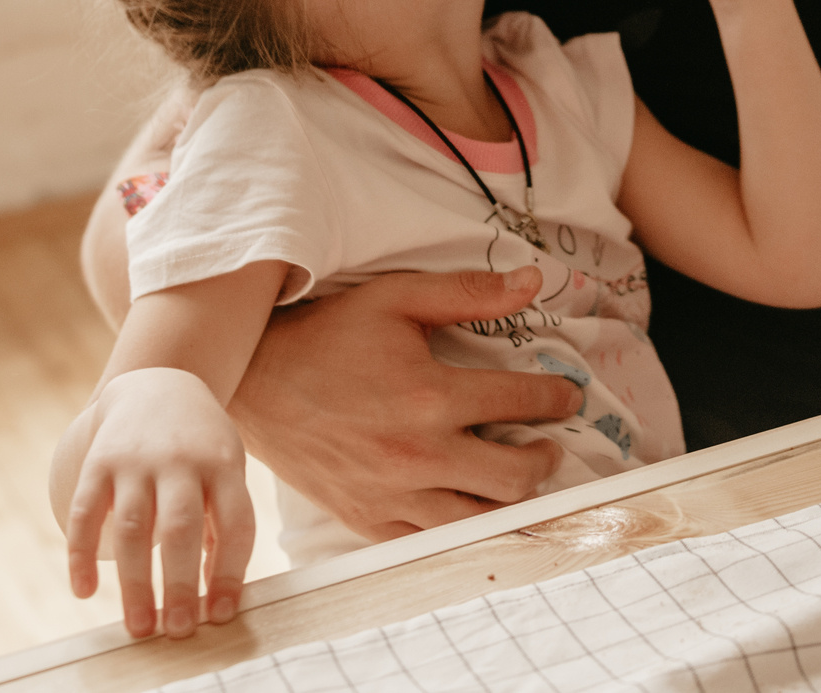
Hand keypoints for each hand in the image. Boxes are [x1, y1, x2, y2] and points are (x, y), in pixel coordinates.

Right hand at [52, 369, 257, 638]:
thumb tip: (216, 595)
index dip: (230, 572)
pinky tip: (84, 591)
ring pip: (133, 527)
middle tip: (178, 630)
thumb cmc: (201, 446)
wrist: (155, 385)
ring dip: (135, 582)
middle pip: (181, 527)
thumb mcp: (226, 469)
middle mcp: (179, 459)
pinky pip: (86, 512)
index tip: (221, 614)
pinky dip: (80, 554)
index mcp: (223, 463)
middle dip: (180, 584)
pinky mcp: (98, 462)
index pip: (235, 522)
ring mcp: (136, 459)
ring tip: (140, 626)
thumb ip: (222, 524)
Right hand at [228, 268, 584, 536]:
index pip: (520, 402)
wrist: (255, 379)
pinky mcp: (366, 518)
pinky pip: (427, 539)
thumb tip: (533, 282)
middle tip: (546, 444)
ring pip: (477, 518)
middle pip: (513, 476)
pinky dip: (456, 524)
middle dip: (543, 459)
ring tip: (513, 476)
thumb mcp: (396, 298)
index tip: (565, 396)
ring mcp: (391, 493)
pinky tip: (464, 502)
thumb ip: (468, 293)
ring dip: (508, 499)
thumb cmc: (327, 334)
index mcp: (430, 396)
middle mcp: (418, 453)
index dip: (554, 398)